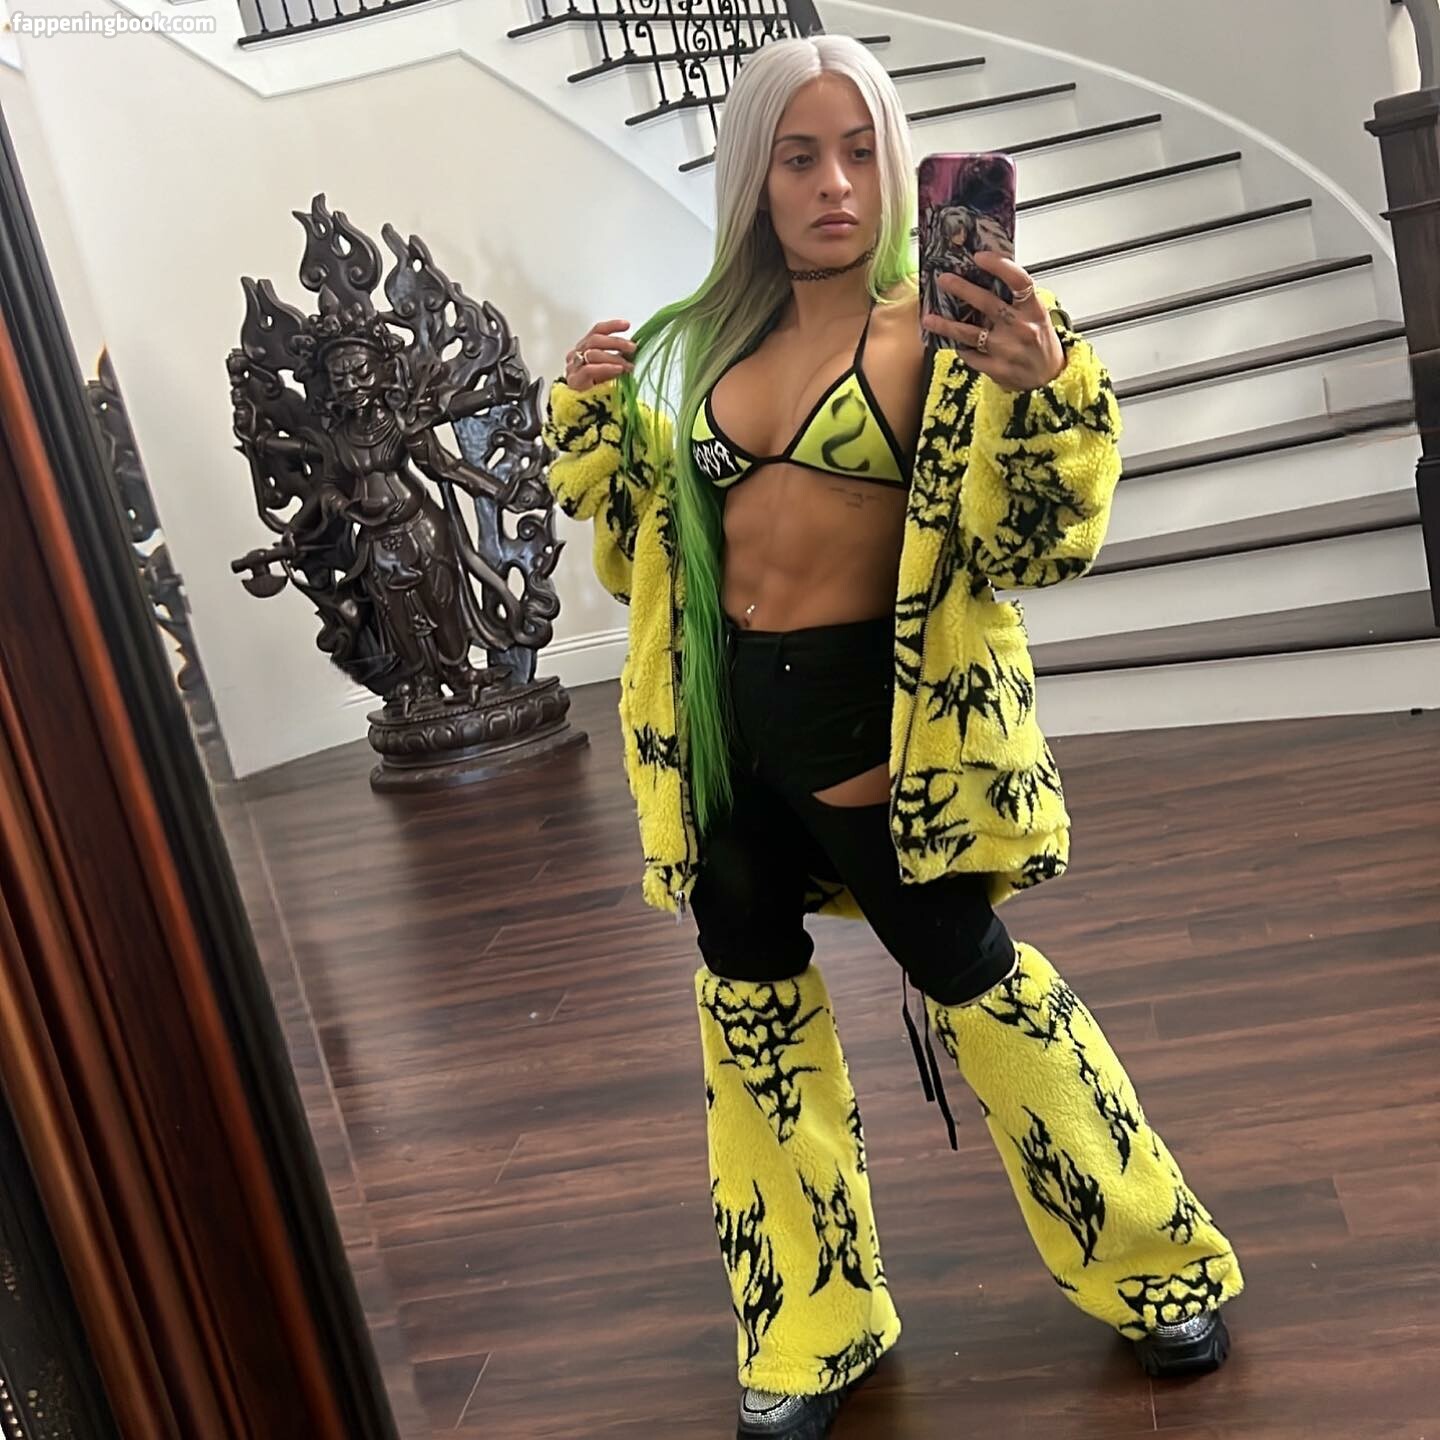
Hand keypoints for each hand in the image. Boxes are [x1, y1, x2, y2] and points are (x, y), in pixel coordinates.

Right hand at [563, 319, 635, 392]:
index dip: (611, 326)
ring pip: (593, 353)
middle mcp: (576, 355)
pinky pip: (589, 369)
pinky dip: (606, 368)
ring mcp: (573, 368)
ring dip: (614, 357)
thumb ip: (617, 359)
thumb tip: (633, 351)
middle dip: (616, 342)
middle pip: (595, 340)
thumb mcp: (609, 370)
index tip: (627, 325)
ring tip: (629, 365)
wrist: (583, 413)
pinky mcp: (574, 381)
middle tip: (632, 347)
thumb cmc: (596, 391)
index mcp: (584, 349)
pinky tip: (618, 370)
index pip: (597, 331)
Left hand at [922, 253, 1064, 392]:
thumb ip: (1016, 301)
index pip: (1018, 282)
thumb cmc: (1041, 343)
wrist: (1049, 380)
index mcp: (1034, 310)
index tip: (980, 257)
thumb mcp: (1037, 317)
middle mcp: (1021, 328)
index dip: (999, 266)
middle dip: (963, 289)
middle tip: (944, 279)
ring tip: (928, 318)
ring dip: (946, 325)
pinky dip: (960, 347)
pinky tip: (951, 340)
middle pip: (988, 304)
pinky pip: (970, 355)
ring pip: (970, 334)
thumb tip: (987, 278)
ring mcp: (1007, 349)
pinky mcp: (996, 368)